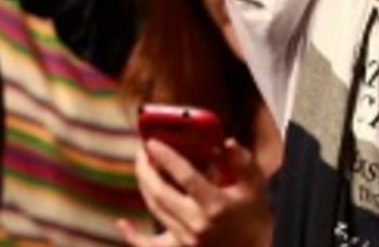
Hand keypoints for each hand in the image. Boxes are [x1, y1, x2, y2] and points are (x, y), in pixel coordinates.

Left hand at [121, 139, 271, 246]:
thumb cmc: (254, 216)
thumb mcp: (255, 186)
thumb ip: (242, 161)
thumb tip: (227, 142)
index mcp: (215, 205)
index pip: (185, 176)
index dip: (167, 157)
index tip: (153, 143)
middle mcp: (197, 223)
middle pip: (161, 193)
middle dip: (146, 170)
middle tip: (141, 152)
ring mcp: (187, 239)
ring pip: (155, 210)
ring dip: (144, 187)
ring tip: (142, 168)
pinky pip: (150, 245)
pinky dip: (133, 236)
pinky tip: (123, 223)